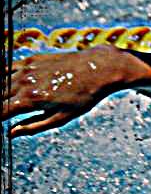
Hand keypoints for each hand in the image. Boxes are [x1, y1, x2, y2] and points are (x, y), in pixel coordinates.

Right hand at [2, 46, 131, 137]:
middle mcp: (24, 83)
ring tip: (5, 104)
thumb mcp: (62, 117)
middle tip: (2, 115)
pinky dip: (2, 77)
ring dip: (0, 94)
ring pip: (0, 83)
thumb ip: (34, 126)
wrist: (99, 68)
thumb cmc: (84, 96)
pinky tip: (4, 86)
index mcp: (31, 100)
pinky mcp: (31, 59)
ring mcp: (26, 69)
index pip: (0, 112)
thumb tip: (10, 134)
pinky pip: (7, 68)